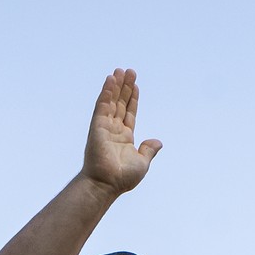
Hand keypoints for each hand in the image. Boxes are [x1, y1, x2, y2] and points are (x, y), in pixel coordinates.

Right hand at [81, 68, 161, 196]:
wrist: (107, 184)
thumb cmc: (122, 178)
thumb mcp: (142, 163)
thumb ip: (149, 150)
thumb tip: (157, 142)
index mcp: (125, 138)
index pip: (129, 113)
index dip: (132, 99)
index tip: (135, 85)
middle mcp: (114, 130)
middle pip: (120, 103)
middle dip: (125, 87)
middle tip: (128, 71)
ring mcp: (104, 127)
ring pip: (111, 101)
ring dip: (116, 85)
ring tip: (120, 70)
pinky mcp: (97, 125)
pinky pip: (103, 105)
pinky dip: (106, 92)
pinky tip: (110, 80)